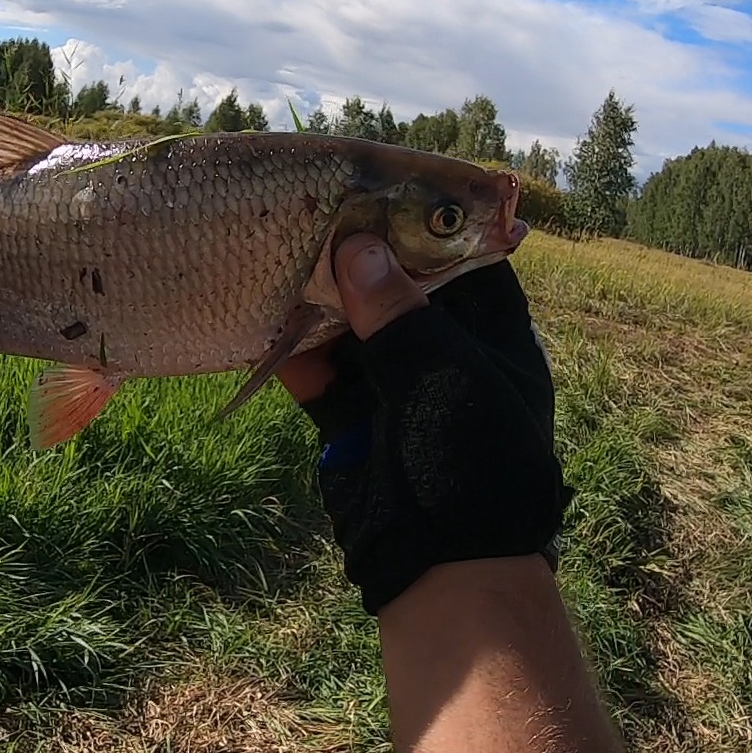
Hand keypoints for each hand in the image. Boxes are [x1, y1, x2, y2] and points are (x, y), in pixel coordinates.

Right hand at [277, 236, 568, 614]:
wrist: (442, 567)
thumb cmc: (468, 460)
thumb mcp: (443, 374)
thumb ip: (397, 312)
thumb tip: (356, 247)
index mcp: (491, 334)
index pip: (458, 258)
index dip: (418, 223)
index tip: (372, 186)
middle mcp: (444, 351)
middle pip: (394, 286)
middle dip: (352, 256)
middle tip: (306, 212)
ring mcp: (395, 385)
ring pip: (349, 325)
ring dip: (313, 299)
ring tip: (276, 257)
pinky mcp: (350, 418)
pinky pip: (317, 371)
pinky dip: (290, 350)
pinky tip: (260, 321)